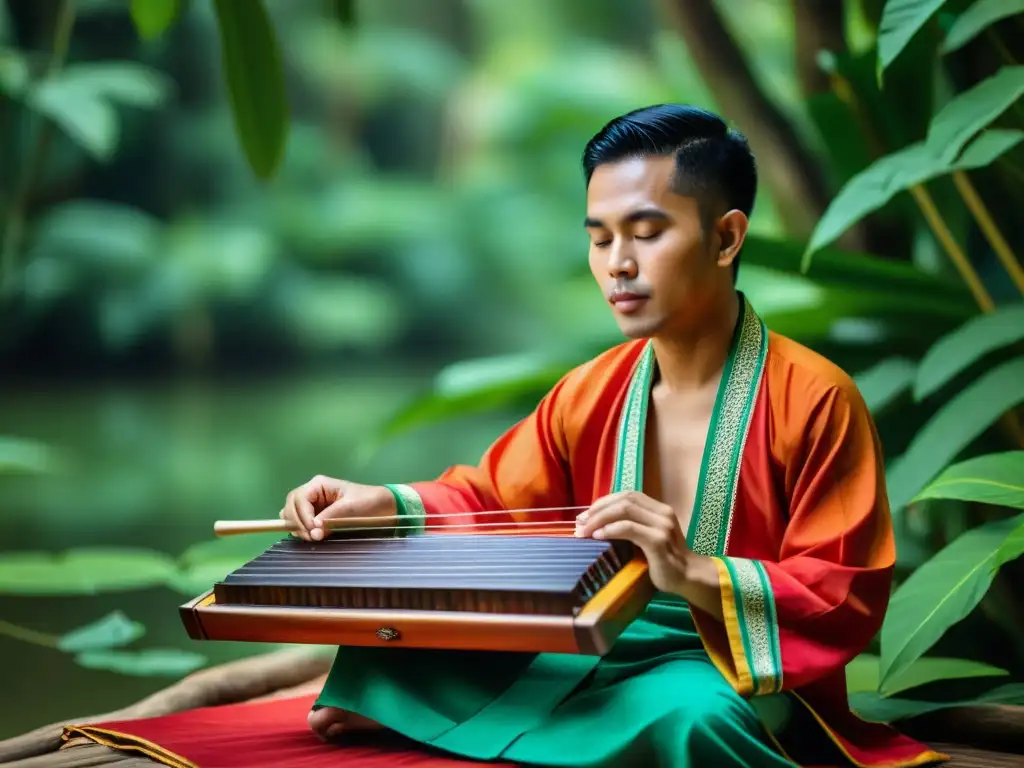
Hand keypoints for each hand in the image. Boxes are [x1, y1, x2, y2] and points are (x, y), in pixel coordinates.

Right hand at [280, 476, 396, 540]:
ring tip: (311, 537)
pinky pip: (300, 522)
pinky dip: (300, 529)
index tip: (312, 530)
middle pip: (291, 505)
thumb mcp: (349, 507)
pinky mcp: (315, 515)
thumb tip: (313, 532)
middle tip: (310, 537)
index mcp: (319, 484)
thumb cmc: (367, 501)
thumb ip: (329, 518)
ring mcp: (312, 504)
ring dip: (296, 526)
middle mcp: (312, 492)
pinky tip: (311, 536)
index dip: (302, 516)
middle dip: (297, 522)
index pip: (299, 499)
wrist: (382, 506)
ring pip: (291, 514)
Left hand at [576, 491, 693, 594]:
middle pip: (624, 499)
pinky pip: (629, 529)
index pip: (627, 495)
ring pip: (625, 510)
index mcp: (659, 509)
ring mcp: (661, 526)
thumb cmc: (664, 560)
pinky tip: (598, 536)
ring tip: (585, 530)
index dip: (604, 501)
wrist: (687, 577)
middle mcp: (662, 513)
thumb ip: (631, 527)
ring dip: (600, 518)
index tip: (586, 514)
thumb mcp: (647, 538)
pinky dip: (610, 530)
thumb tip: (597, 524)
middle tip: (580, 522)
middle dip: (598, 509)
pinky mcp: (658, 541)